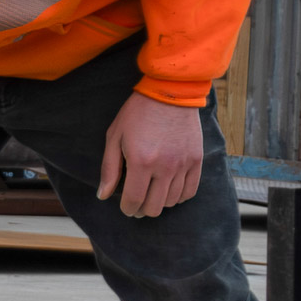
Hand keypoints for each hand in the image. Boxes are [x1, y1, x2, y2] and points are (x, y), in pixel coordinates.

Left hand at [98, 92, 204, 217]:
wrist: (171, 92)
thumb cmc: (138, 113)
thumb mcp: (115, 137)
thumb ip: (109, 169)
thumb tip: (103, 196)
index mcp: (141, 162)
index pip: (133, 200)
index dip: (127, 209)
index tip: (126, 207)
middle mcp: (165, 167)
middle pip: (153, 207)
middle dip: (142, 209)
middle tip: (137, 202)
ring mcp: (183, 164)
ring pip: (171, 202)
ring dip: (159, 202)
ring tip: (152, 194)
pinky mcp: (197, 159)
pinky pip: (190, 191)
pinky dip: (179, 196)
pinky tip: (170, 190)